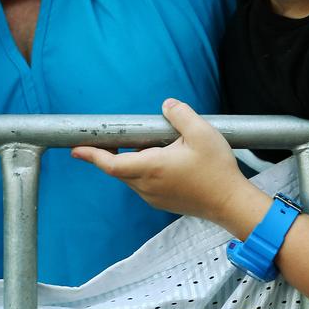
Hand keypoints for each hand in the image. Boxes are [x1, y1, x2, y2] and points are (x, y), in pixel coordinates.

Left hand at [71, 99, 249, 222]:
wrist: (233, 204)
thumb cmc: (218, 171)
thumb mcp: (202, 133)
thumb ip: (180, 114)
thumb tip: (166, 105)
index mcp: (151, 168)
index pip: (111, 164)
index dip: (92, 155)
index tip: (75, 149)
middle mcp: (147, 186)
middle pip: (118, 168)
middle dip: (112, 151)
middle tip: (111, 135)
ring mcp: (154, 197)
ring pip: (131, 176)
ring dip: (131, 159)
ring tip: (149, 143)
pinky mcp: (162, 202)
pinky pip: (143, 183)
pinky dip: (143, 168)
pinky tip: (161, 157)